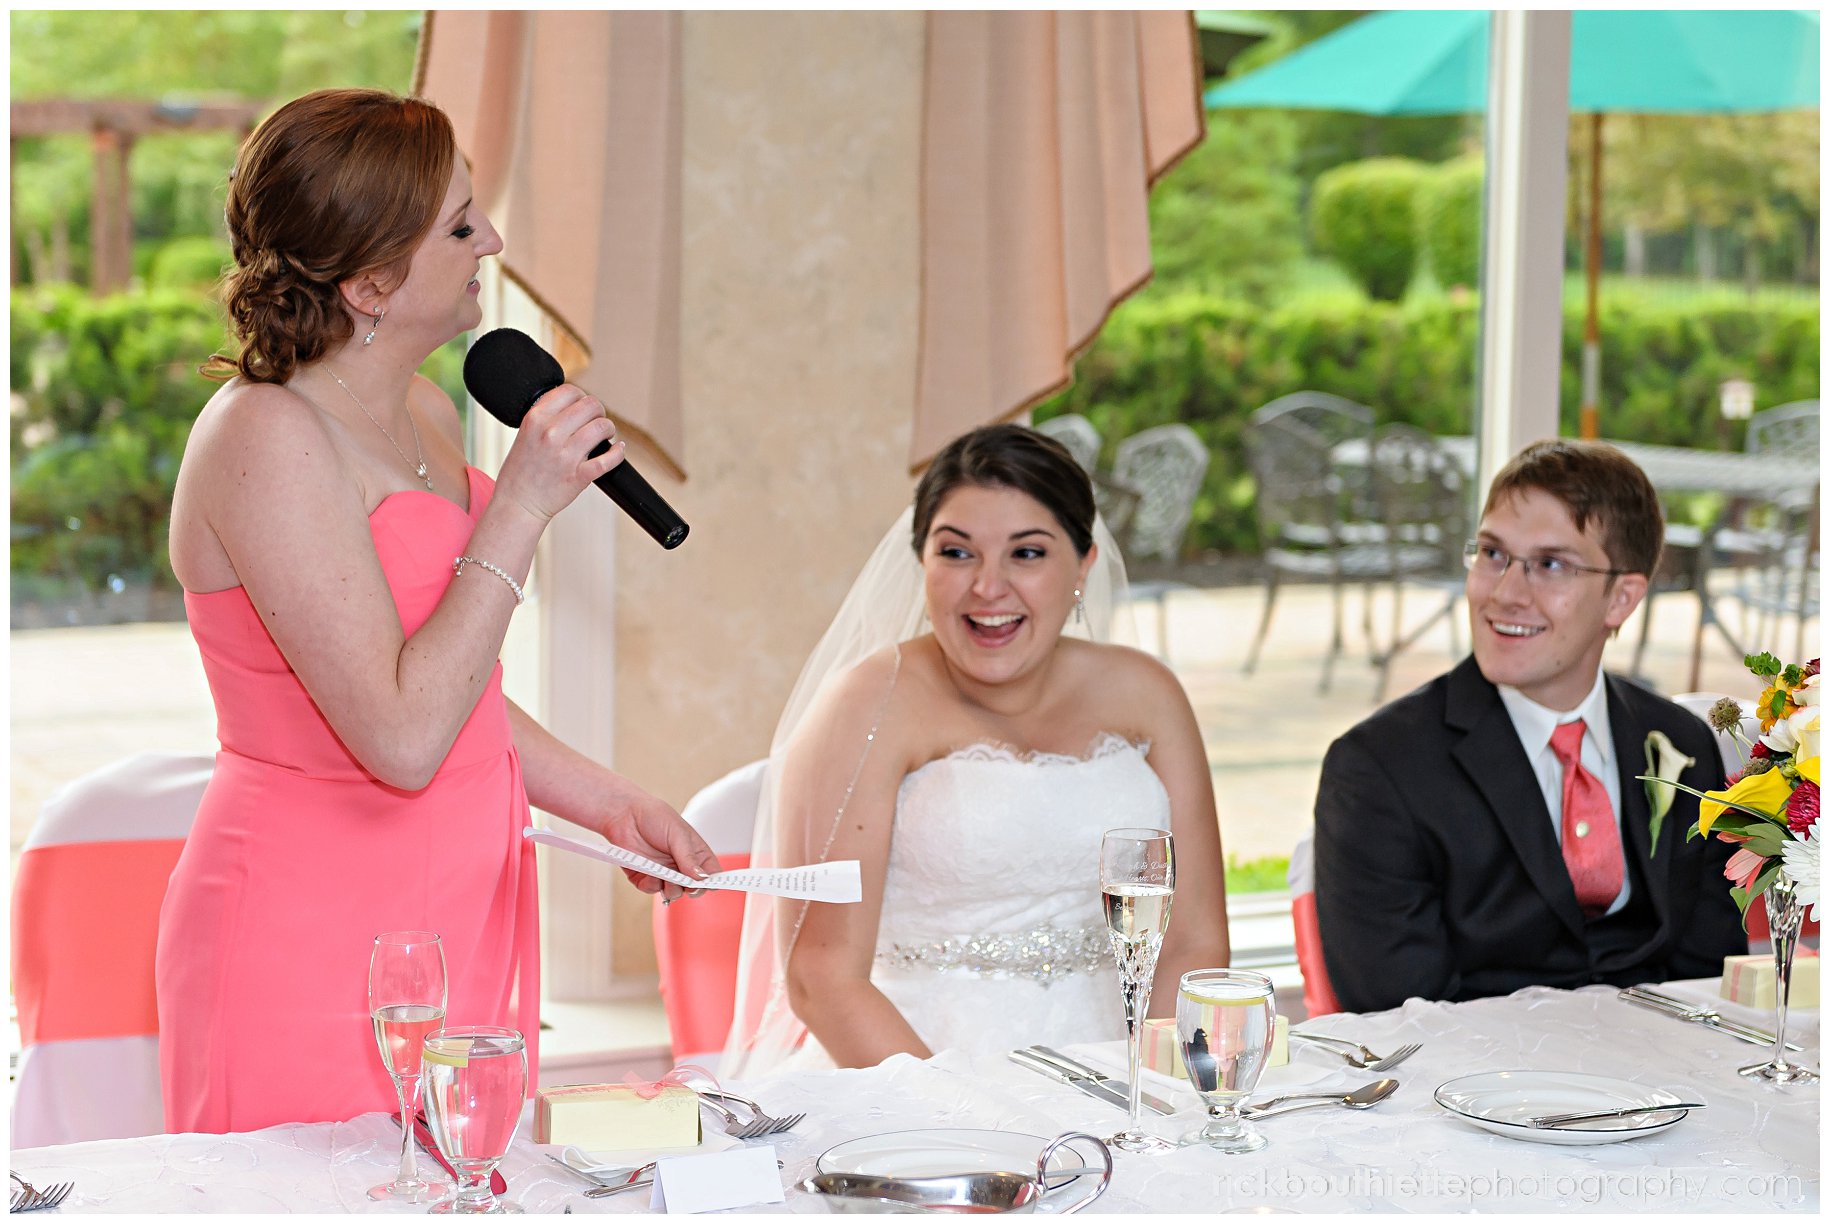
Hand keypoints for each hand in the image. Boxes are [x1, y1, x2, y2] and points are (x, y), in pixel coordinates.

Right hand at [493, 383, 625, 522]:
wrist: (518, 503)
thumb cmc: (522, 469)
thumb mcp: (526, 432)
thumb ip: (546, 416)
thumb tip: (574, 403)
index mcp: (536, 418)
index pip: (570, 391)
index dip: (582, 397)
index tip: (583, 408)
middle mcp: (550, 433)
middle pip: (591, 405)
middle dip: (598, 412)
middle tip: (596, 421)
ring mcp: (565, 455)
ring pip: (602, 427)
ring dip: (608, 429)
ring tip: (604, 436)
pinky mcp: (579, 476)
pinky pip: (609, 459)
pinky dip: (618, 453)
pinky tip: (618, 450)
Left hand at [597, 780, 720, 901]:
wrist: (624, 814)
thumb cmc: (654, 816)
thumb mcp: (677, 833)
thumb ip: (689, 857)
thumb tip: (702, 877)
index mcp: (695, 852)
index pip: (711, 872)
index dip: (712, 881)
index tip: (709, 885)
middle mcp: (681, 864)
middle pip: (694, 888)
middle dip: (691, 888)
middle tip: (686, 883)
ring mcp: (663, 872)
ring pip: (674, 893)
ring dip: (671, 889)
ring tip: (666, 877)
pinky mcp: (645, 877)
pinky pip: (652, 890)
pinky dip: (651, 885)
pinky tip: (649, 873)